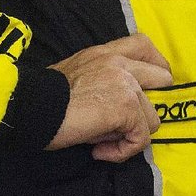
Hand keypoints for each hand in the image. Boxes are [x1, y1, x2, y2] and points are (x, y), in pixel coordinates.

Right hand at [46, 33, 171, 161]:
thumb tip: (114, 107)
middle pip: (162, 77)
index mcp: (106, 52)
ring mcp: (126, 83)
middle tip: (128, 123)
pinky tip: (98, 151)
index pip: (143, 44)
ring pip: (152, 117)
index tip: (149, 87)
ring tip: (102, 142)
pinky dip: (122, 151)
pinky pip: (140, 137)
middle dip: (150, 104)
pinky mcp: (126, 107)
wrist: (32, 105)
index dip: (155, 66)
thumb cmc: (45, 96)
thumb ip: (101, 77)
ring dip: (130, 135)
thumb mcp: (77, 73)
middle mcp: (120, 62)